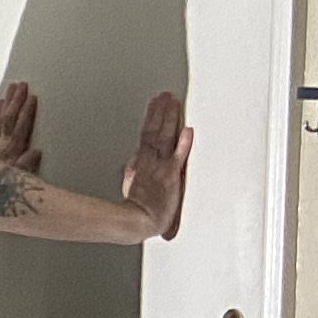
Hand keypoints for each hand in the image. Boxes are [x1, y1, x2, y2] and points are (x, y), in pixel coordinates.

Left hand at [0, 81, 41, 174]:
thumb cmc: (6, 187)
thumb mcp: (20, 179)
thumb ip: (26, 165)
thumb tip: (36, 151)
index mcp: (12, 151)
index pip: (20, 127)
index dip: (27, 112)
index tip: (32, 97)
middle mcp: (3, 144)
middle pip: (9, 118)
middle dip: (16, 101)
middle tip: (21, 85)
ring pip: (2, 118)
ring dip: (8, 102)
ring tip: (12, 87)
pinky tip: (0, 101)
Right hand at [121, 92, 191, 241]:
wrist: (139, 221)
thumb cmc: (135, 210)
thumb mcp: (129, 188)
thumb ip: (132, 173)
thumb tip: (131, 166)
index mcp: (141, 163)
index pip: (147, 134)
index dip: (151, 117)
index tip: (155, 104)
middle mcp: (151, 162)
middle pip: (155, 131)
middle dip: (161, 112)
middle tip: (165, 95)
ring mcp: (162, 167)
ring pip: (165, 138)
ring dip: (169, 119)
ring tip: (173, 103)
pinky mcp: (171, 176)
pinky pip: (178, 156)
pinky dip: (183, 143)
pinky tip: (188, 130)